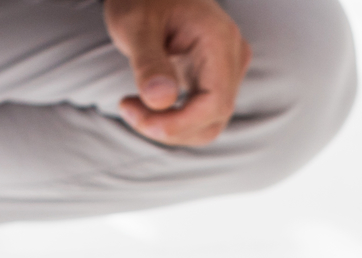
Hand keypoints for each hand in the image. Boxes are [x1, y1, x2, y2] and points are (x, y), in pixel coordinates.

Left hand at [103, 0, 250, 146]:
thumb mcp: (135, 25)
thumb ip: (148, 62)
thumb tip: (161, 99)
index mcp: (220, 40)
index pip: (215, 103)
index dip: (179, 124)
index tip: (138, 118)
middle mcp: (233, 56)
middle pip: (213, 119)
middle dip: (170, 128)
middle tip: (128, 109)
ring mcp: (228, 69)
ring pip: (208, 123)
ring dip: (170, 127)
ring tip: (133, 106)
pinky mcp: (216, 78)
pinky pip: (201, 114)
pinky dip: (173, 119)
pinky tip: (145, 103)